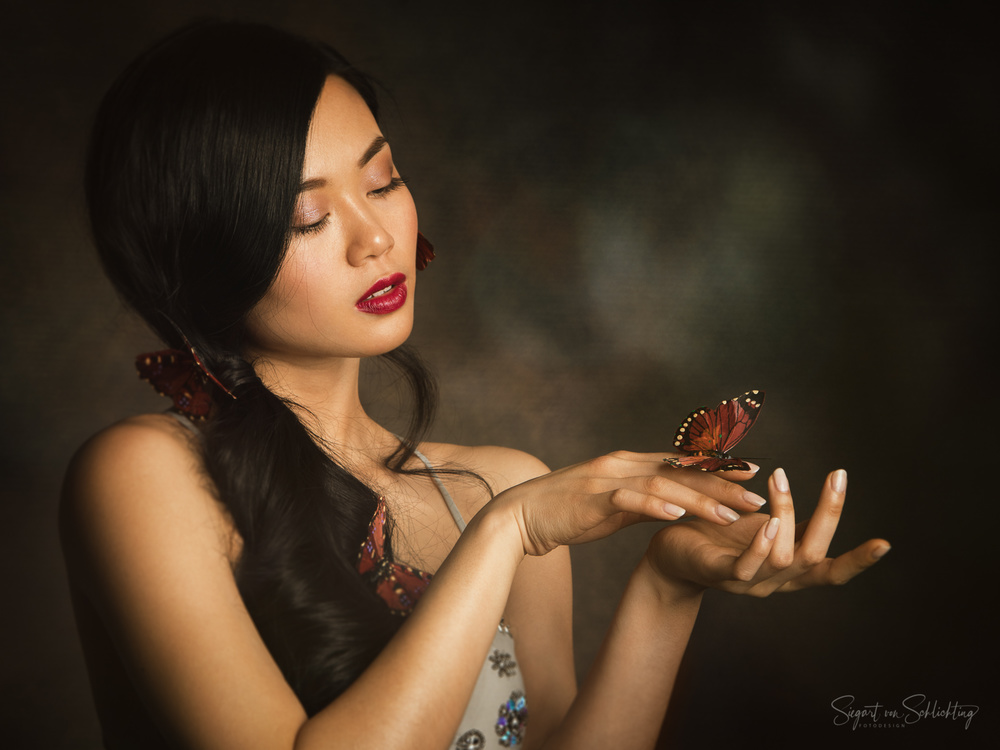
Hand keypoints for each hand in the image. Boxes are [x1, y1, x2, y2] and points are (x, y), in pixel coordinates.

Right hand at [493, 451, 767, 555]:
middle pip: (681, 471)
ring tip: (730, 513)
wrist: (523, 515)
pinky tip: (679, 513)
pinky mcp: (593, 497)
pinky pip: (630, 499)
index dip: (718, 467)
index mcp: (629, 464)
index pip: (682, 463)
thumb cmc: (568, 512)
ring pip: (663, 484)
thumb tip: (675, 506)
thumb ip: (643, 501)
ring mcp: (608, 479)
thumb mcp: (613, 505)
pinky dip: (655, 505)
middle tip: (757, 495)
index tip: (751, 473)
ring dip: (699, 498)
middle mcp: (623, 465)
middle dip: (722, 482)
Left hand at [645, 468, 889, 596]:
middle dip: (830, 515)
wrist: (669, 556)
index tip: (885, 543)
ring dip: (788, 515)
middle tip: (837, 476)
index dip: (858, 560)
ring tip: (783, 481)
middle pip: (814, 557)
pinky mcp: (720, 575)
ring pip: (783, 557)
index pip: (831, 571)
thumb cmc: (718, 536)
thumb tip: (830, 494)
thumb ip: (793, 520)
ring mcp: (748, 582)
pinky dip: (761, 545)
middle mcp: (774, 582)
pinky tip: (768, 522)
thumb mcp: (762, 525)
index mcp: (788, 570)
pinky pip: (746, 567)